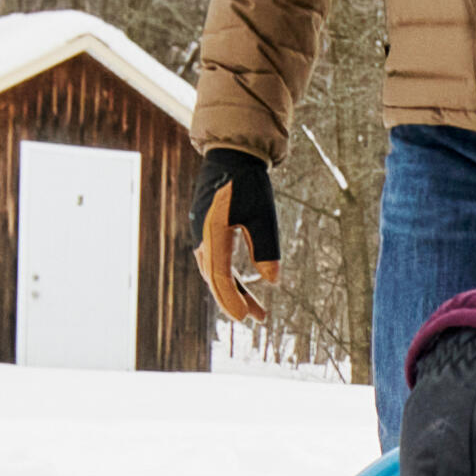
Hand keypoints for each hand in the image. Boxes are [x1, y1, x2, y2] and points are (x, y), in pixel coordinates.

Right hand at [189, 146, 283, 325]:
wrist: (231, 155)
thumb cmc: (248, 183)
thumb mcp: (263, 214)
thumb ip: (266, 247)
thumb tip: (272, 281)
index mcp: (212, 231)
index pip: (220, 274)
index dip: (232, 298)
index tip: (246, 317)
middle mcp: (202, 236)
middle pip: (215, 278)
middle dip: (234, 301)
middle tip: (255, 319)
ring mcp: (202, 234)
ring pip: (215, 271)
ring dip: (234, 291)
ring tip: (258, 311)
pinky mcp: (207, 231)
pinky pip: (216, 261)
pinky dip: (229, 277)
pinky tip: (244, 288)